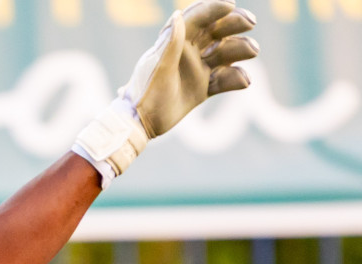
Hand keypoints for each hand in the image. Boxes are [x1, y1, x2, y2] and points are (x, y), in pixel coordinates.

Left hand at [126, 1, 256, 137]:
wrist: (140, 124)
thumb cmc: (144, 92)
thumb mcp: (157, 67)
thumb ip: (170, 42)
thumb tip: (178, 15)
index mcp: (175, 41)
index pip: (197, 18)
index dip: (213, 8)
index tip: (230, 5)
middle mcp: (190, 52)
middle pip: (217, 31)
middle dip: (235, 23)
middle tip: (250, 23)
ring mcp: (199, 69)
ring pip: (226, 53)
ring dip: (241, 48)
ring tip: (253, 51)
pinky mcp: (204, 88)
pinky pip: (225, 80)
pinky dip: (237, 78)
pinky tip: (245, 81)